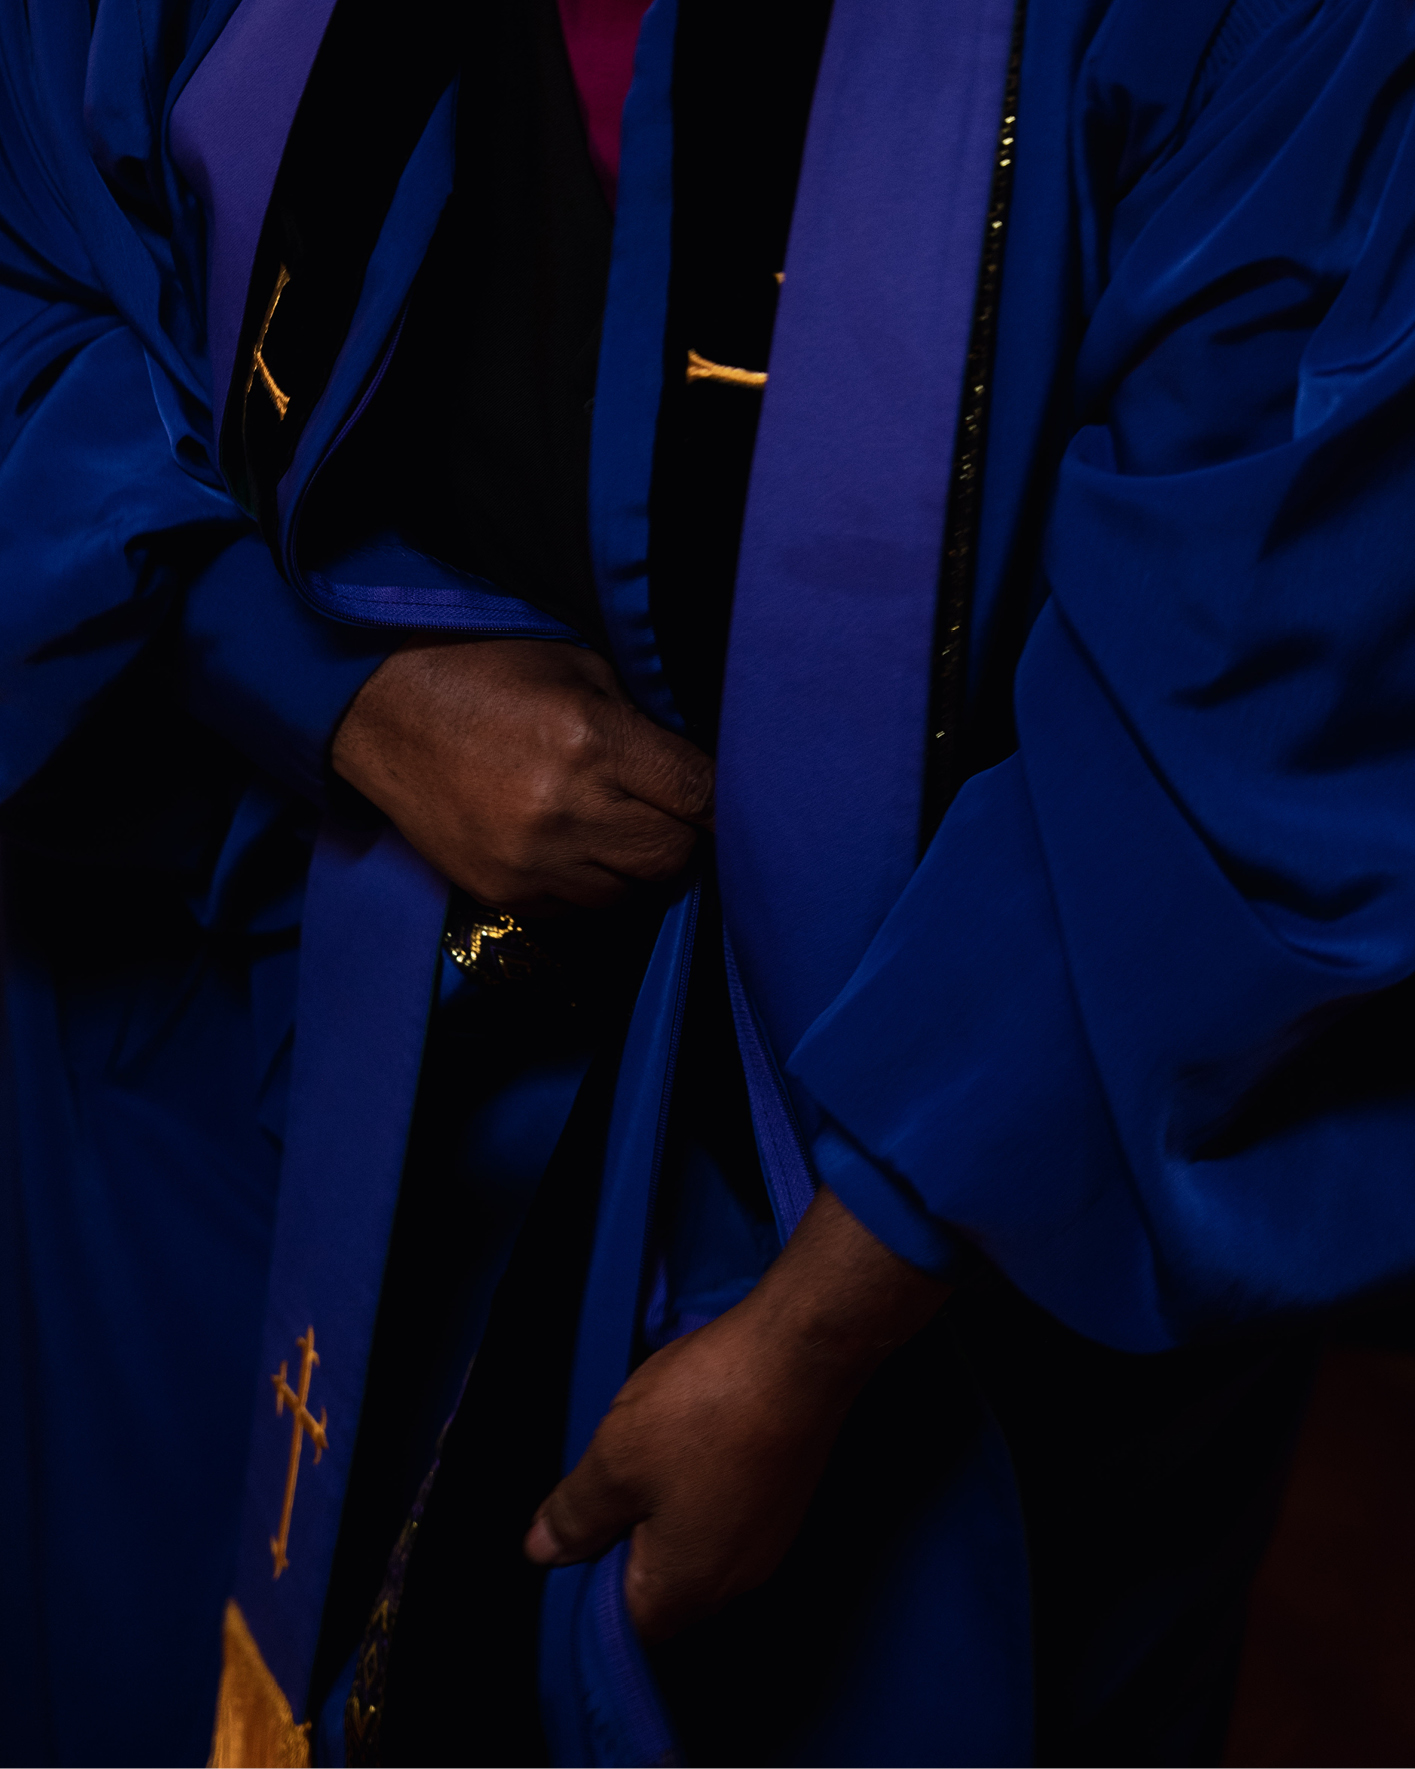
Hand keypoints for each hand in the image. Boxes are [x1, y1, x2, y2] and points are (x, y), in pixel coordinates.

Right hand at [331, 638, 713, 910]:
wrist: (379, 707)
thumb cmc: (488, 670)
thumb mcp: (580, 668)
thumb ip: (644, 723)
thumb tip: (703, 769)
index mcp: (592, 741)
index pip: (698, 796)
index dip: (721, 799)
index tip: (723, 796)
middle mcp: (565, 811)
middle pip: (673, 857)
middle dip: (683, 834)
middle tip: (670, 809)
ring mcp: (531, 862)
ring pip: (632, 894)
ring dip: (638, 866)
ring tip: (620, 827)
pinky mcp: (503, 893)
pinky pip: (581, 912)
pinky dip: (592, 886)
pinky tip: (576, 846)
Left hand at [524, 1189, 949, 1640]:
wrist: (799, 1353)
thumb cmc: (702, 1410)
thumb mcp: (614, 1460)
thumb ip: (574, 1515)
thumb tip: (543, 1552)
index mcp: (686, 1590)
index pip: (620, 1623)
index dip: (585, 1577)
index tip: (572, 1520)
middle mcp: (735, 1582)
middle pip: (659, 1584)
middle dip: (624, 1536)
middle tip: (606, 1473)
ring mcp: (768, 1540)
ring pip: (692, 1543)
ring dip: (661, 1505)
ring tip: (647, 1444)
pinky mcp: (784, 1499)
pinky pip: (723, 1512)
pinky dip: (697, 1485)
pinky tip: (690, 1434)